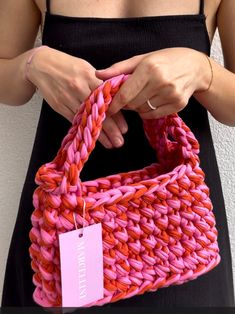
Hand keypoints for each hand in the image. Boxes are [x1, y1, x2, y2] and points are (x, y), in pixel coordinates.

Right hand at [26, 46, 127, 147]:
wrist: (41, 65)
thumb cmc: (66, 65)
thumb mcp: (85, 68)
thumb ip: (99, 82)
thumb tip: (114, 97)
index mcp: (89, 76)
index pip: (107, 100)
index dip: (117, 115)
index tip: (124, 127)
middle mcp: (79, 88)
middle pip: (98, 113)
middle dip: (111, 129)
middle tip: (120, 141)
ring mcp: (69, 99)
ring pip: (87, 120)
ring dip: (99, 135)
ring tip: (110, 144)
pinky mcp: (60, 107)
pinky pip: (75, 121)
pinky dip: (84, 130)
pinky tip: (92, 138)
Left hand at [95, 47, 210, 118]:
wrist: (195, 67)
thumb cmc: (165, 60)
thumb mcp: (142, 59)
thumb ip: (119, 69)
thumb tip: (98, 75)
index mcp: (149, 68)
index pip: (126, 94)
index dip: (114, 104)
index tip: (108, 109)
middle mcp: (161, 82)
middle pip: (133, 104)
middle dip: (126, 103)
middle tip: (129, 96)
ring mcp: (171, 95)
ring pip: (142, 111)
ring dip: (138, 106)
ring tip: (144, 94)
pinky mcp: (178, 105)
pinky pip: (153, 115)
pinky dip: (147, 112)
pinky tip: (152, 100)